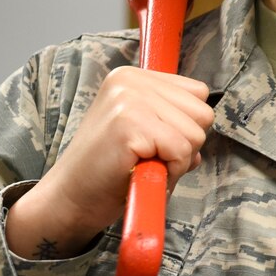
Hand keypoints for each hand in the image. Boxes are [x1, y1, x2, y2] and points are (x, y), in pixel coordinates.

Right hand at [6, 67, 212, 258]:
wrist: (69, 199)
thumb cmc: (108, 170)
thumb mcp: (144, 133)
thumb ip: (174, 121)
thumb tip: (205, 119)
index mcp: (133, 76)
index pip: (198, 93)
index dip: (185, 127)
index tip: (153, 142)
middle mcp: (130, 80)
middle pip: (202, 113)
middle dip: (185, 145)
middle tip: (147, 158)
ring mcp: (128, 99)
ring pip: (196, 133)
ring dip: (177, 160)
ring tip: (142, 165)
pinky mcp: (129, 124)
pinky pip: (182, 151)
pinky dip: (170, 171)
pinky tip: (140, 171)